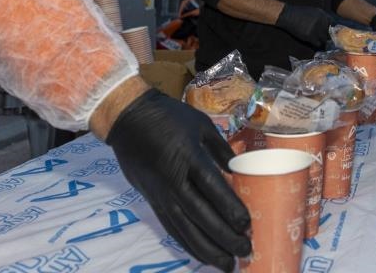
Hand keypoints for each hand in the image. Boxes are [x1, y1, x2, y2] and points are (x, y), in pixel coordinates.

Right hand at [105, 89, 250, 270]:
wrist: (127, 119)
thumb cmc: (169, 116)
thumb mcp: (201, 124)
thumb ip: (221, 149)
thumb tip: (242, 169)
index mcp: (188, 158)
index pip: (212, 190)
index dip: (230, 209)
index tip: (247, 225)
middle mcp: (173, 181)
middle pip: (201, 216)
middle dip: (224, 237)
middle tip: (245, 251)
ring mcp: (161, 194)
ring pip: (185, 229)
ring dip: (207, 249)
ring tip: (227, 264)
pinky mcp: (152, 201)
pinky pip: (171, 228)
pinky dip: (187, 244)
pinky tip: (202, 254)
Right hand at [275, 4, 332, 46]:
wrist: (288, 15)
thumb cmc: (299, 13)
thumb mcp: (313, 11)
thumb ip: (322, 17)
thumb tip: (330, 26)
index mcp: (322, 14)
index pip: (332, 23)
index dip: (330, 28)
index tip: (328, 32)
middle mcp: (321, 21)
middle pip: (329, 32)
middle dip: (327, 36)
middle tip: (325, 40)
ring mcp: (316, 29)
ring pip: (324, 39)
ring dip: (322, 41)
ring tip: (320, 43)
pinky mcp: (310, 36)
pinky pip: (318, 43)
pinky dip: (316, 44)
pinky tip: (313, 43)